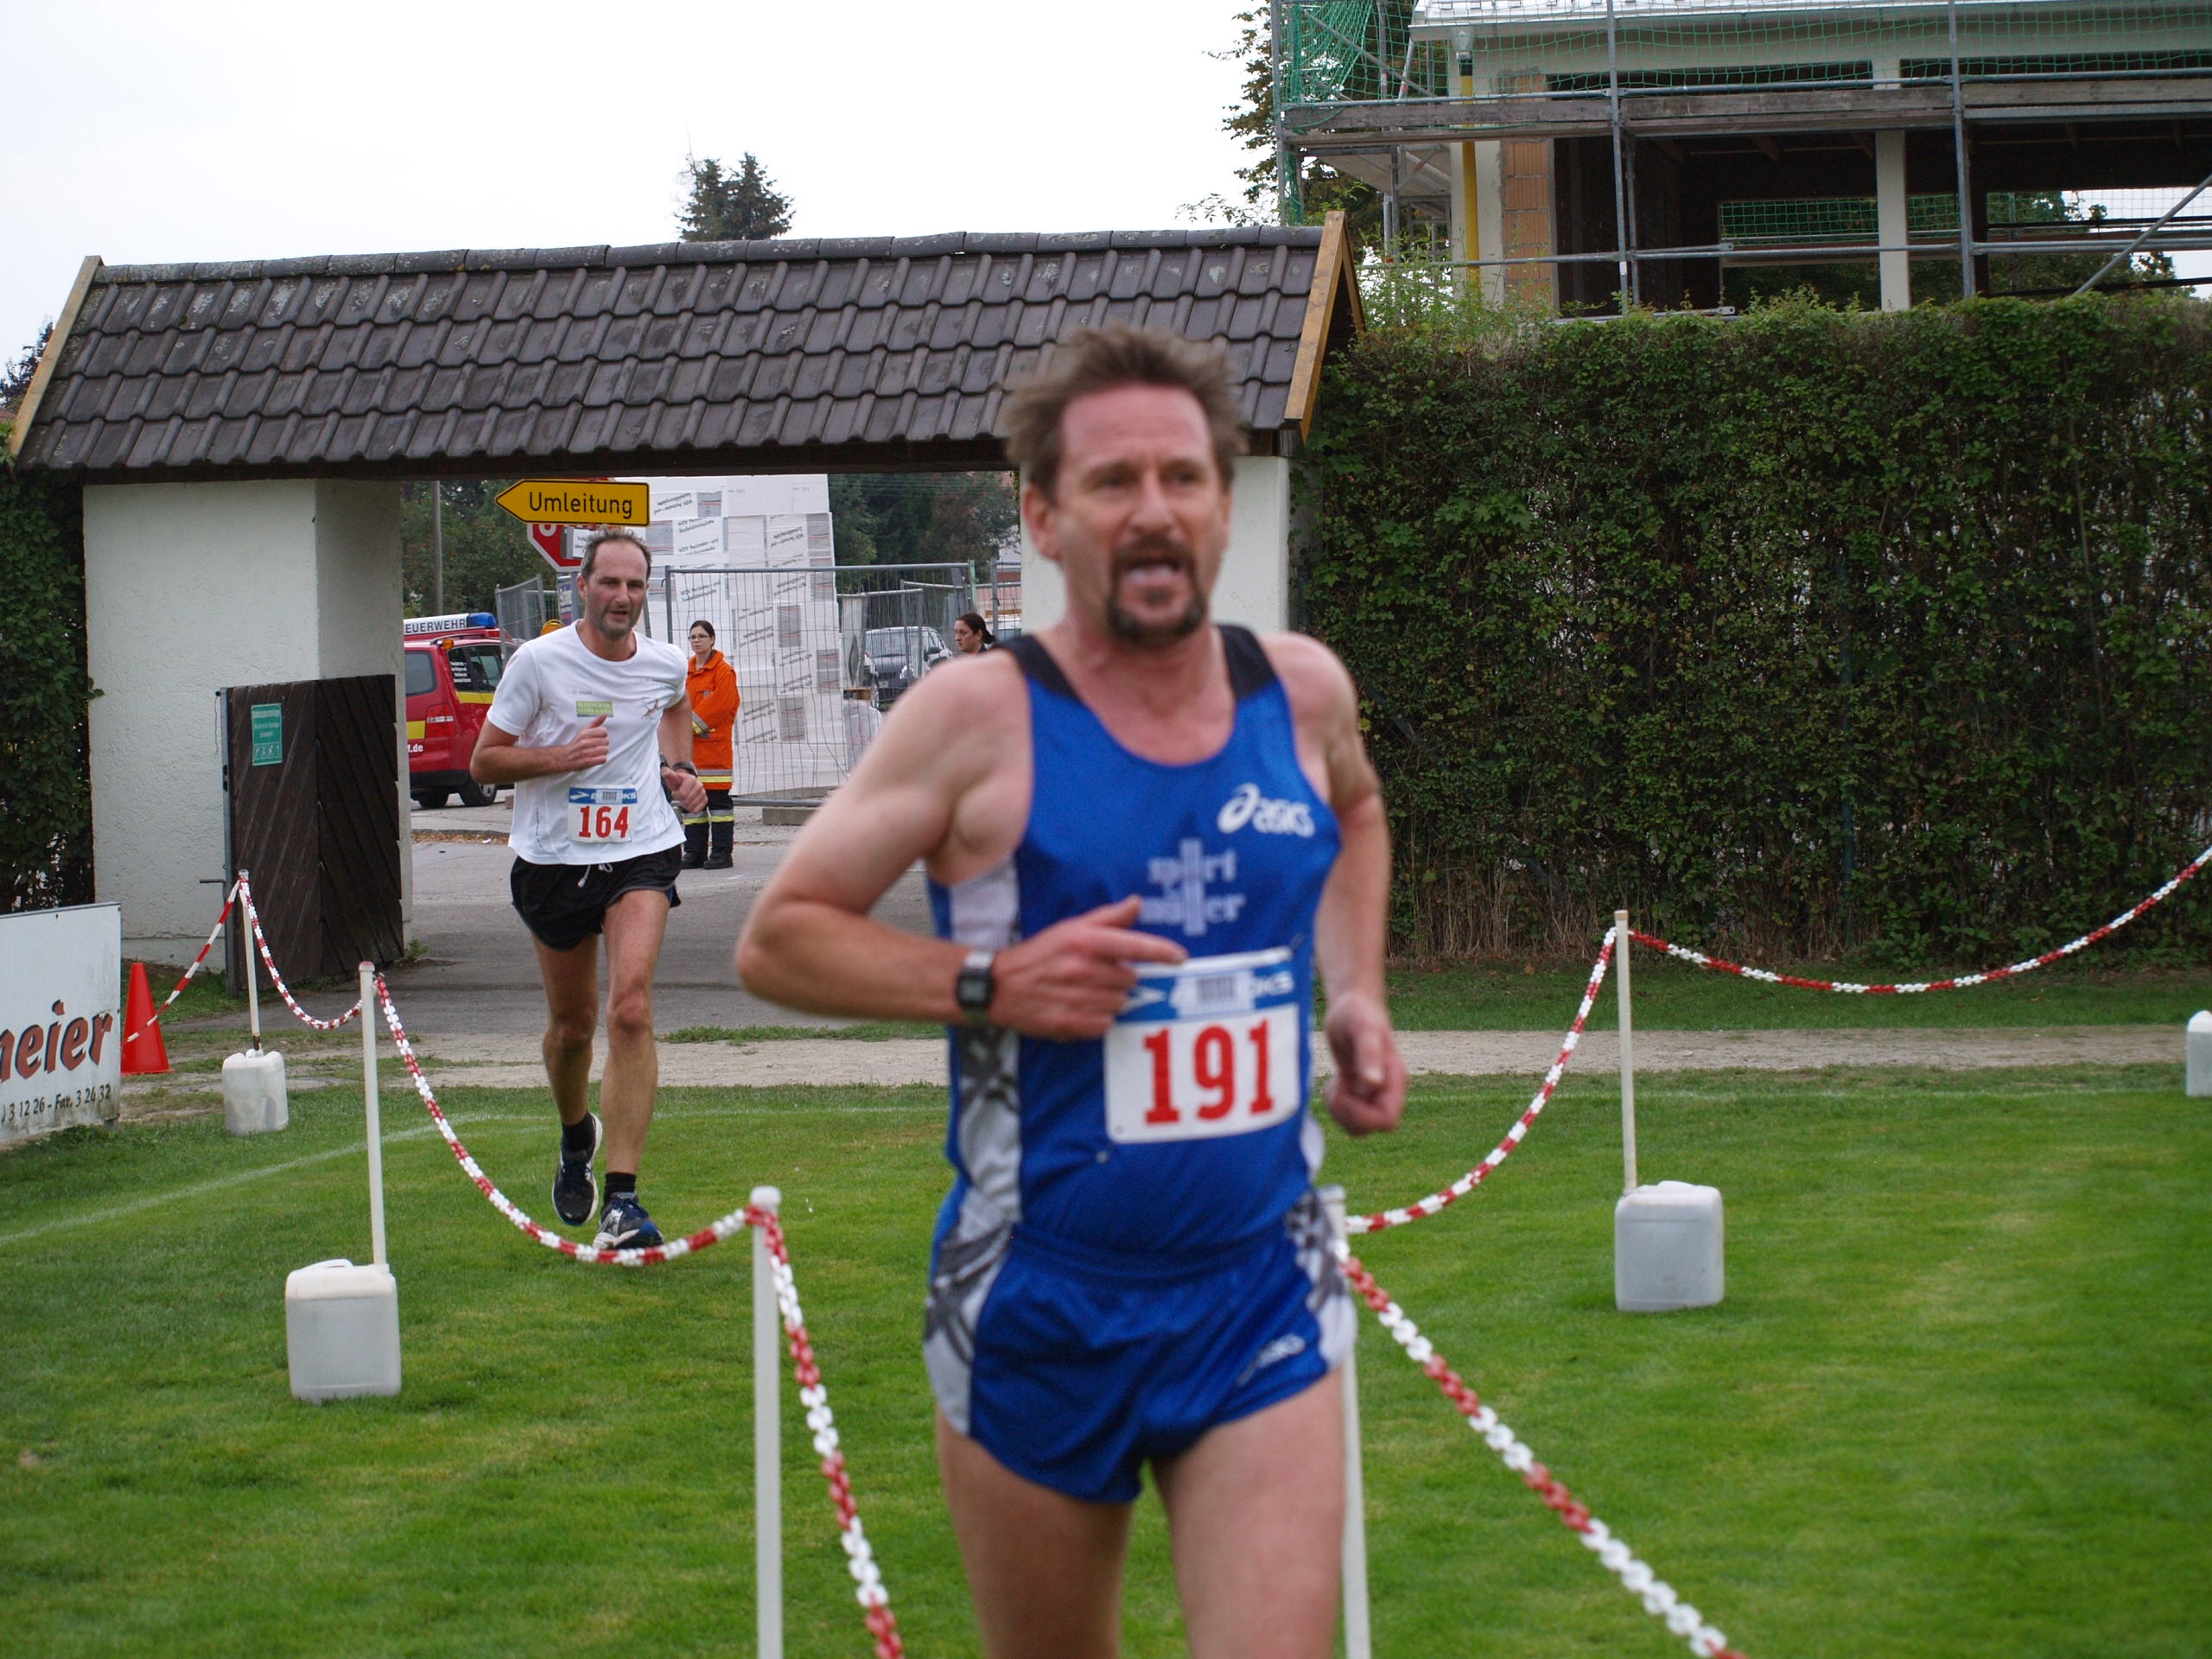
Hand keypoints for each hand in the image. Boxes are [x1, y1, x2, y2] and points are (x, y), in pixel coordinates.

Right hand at [560, 716, 609, 772]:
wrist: (565, 758)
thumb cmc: (576, 744)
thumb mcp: (584, 731)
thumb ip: (595, 723)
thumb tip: (604, 714)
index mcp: (584, 734)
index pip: (603, 731)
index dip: (603, 735)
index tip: (599, 737)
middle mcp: (584, 742)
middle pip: (606, 741)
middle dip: (603, 744)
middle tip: (597, 746)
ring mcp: (585, 752)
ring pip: (605, 750)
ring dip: (603, 752)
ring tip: (597, 752)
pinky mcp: (587, 762)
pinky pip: (603, 759)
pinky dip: (601, 759)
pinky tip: (596, 758)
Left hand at [666, 768, 707, 813]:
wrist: (683, 783)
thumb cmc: (676, 781)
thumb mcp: (671, 777)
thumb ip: (667, 773)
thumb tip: (665, 772)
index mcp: (691, 779)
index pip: (682, 794)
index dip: (676, 795)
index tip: (675, 792)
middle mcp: (699, 786)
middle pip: (687, 801)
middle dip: (681, 800)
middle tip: (680, 795)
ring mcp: (703, 793)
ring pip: (692, 806)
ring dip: (686, 805)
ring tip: (684, 798)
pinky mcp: (705, 799)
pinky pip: (697, 809)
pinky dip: (692, 808)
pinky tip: (689, 803)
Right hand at [986, 896, 1186, 1039]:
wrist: (999, 986)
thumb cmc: (1039, 954)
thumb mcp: (1070, 928)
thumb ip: (1107, 918)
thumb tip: (1137, 903)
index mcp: (1084, 941)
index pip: (1133, 946)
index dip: (1161, 952)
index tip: (1180, 958)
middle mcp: (1083, 968)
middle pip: (1130, 979)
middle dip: (1121, 978)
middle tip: (1098, 975)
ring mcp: (1076, 998)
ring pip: (1120, 1004)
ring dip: (1111, 1000)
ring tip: (1087, 992)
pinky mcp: (1070, 1023)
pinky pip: (1105, 1024)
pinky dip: (1099, 1019)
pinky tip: (1081, 1008)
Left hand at [1322, 991, 1405, 1136]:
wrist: (1352, 1005)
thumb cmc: (1358, 1013)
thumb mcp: (1362, 1029)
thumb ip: (1369, 1054)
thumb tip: (1374, 1084)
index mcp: (1394, 1080)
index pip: (1386, 1121)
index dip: (1362, 1116)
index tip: (1344, 1093)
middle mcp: (1387, 1090)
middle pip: (1371, 1127)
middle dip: (1348, 1114)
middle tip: (1336, 1088)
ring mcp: (1374, 1092)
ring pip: (1359, 1126)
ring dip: (1340, 1112)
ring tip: (1335, 1085)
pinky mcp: (1359, 1091)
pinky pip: (1349, 1115)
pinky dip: (1336, 1106)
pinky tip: (1334, 1083)